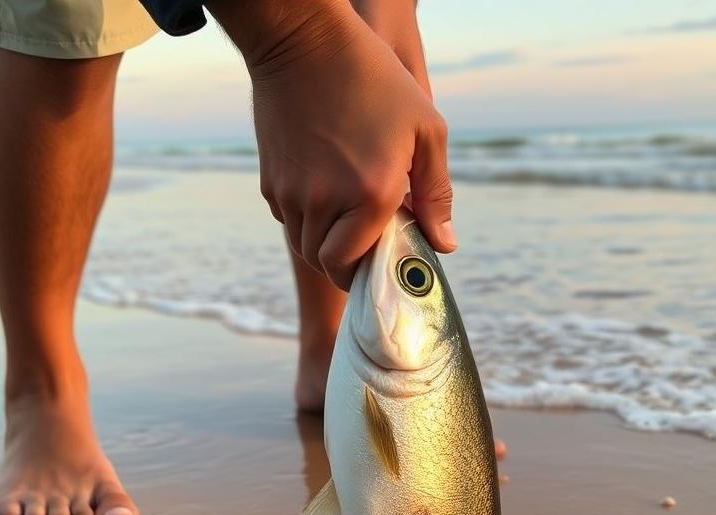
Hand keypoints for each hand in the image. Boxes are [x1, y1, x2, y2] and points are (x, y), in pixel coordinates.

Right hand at [209, 0, 453, 289]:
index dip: (365, 275)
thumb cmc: (374, 79)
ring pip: (303, 245)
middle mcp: (324, 202)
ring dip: (326, 243)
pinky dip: (306, 219)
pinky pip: (288, 218)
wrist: (304, 39)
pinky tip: (326, 193)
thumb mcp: (426, 130)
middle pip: (325, 264)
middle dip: (346, 264)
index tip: (381, 265)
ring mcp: (292, 192)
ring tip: (349, 219)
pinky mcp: (271, 180)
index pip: (351, 266)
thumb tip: (445, 245)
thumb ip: (437, 194)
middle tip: (368, 246)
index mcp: (369, 195)